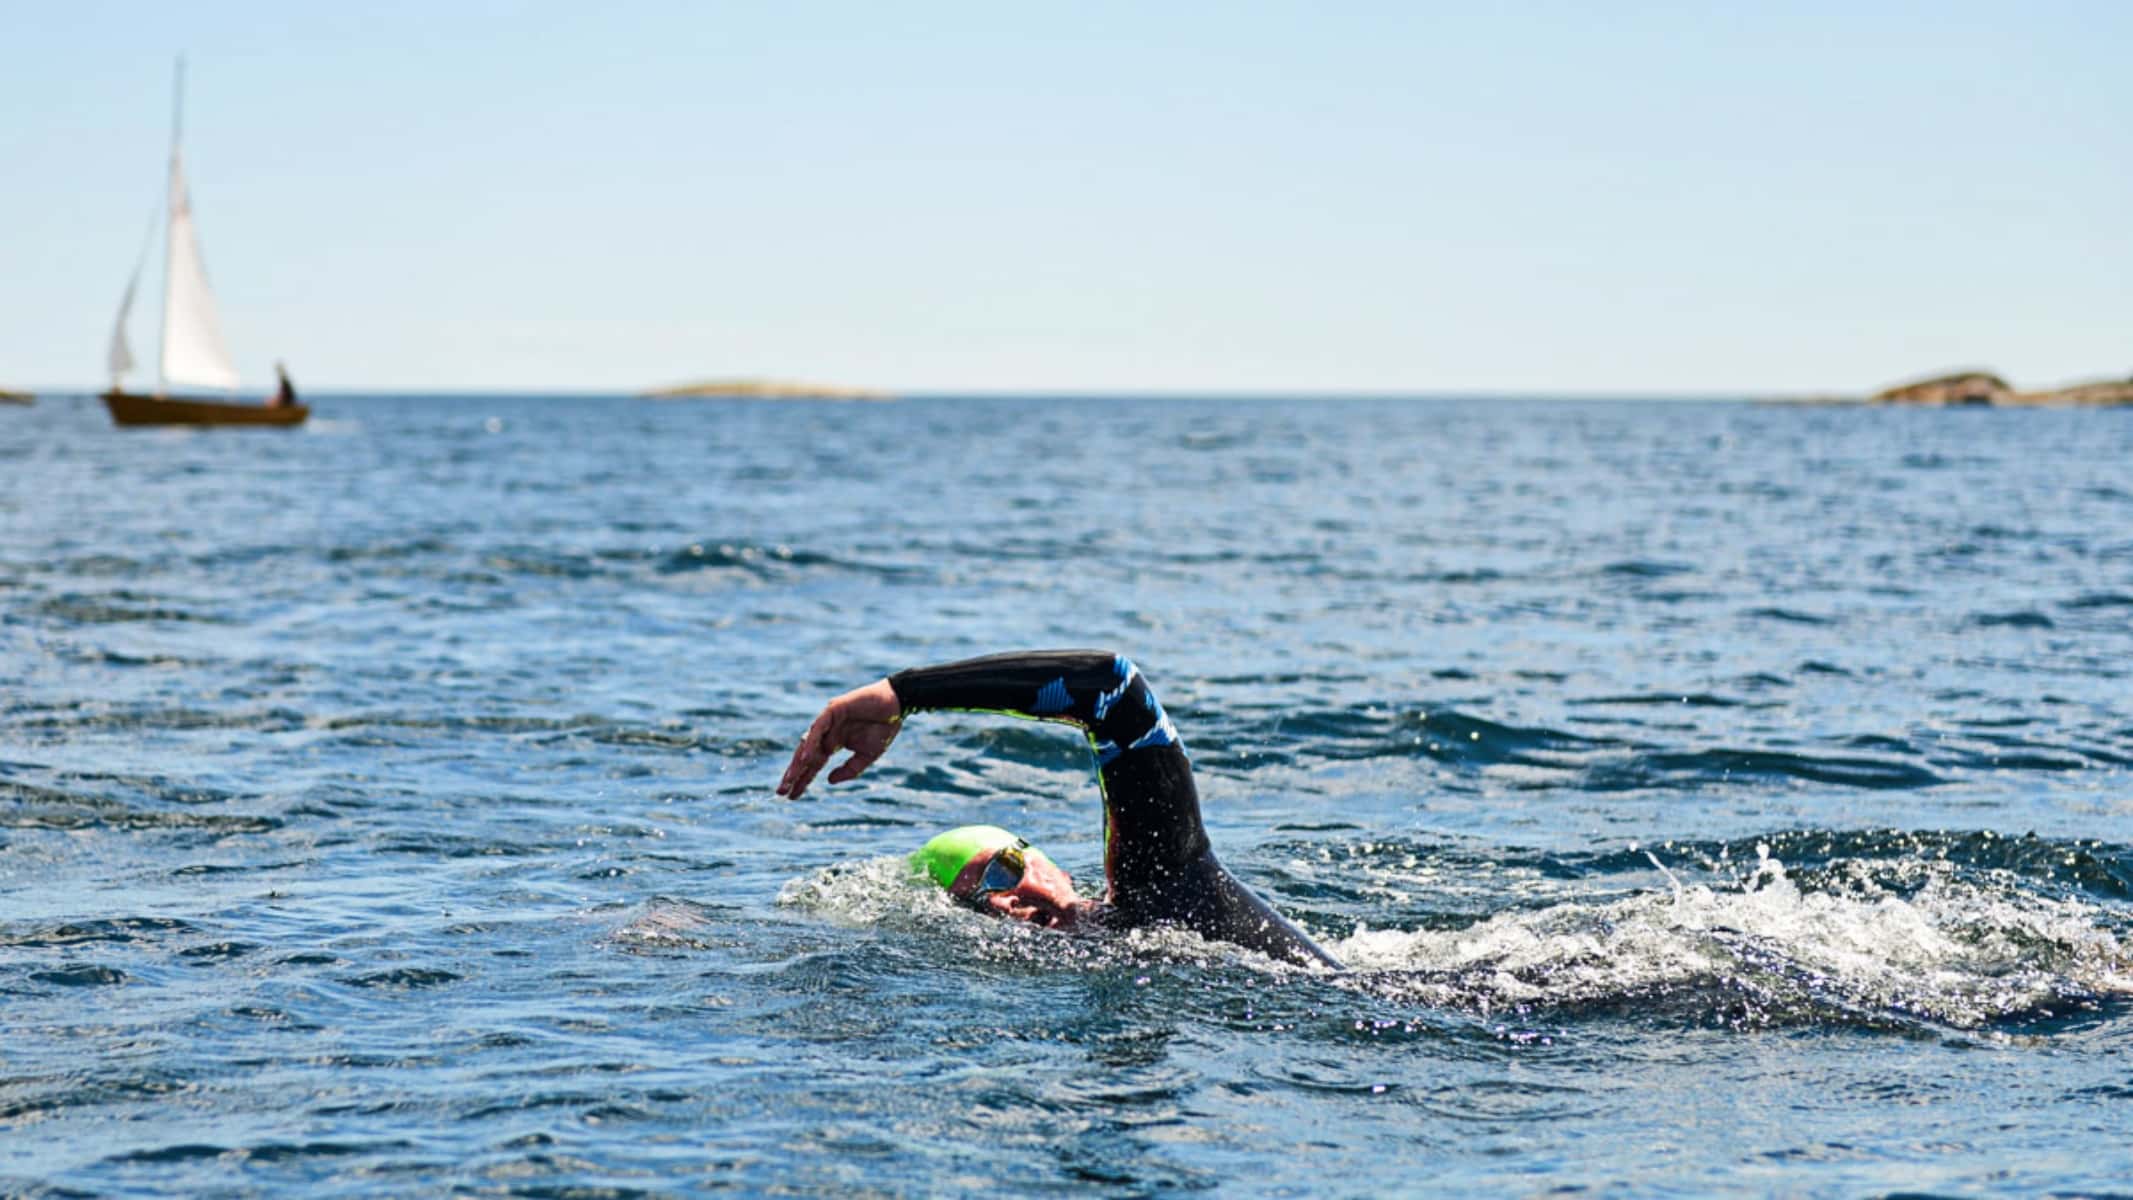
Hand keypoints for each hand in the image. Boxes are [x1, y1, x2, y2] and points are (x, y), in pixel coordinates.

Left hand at [776, 678, 901, 798]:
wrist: (897, 706)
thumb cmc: (884, 728)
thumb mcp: (866, 756)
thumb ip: (849, 770)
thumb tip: (829, 781)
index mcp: (833, 743)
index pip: (814, 765)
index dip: (803, 780)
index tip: (792, 796)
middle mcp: (827, 733)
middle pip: (805, 756)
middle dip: (793, 774)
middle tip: (781, 791)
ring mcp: (828, 721)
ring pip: (807, 742)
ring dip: (798, 761)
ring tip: (790, 779)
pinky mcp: (833, 709)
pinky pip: (818, 728)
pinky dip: (811, 742)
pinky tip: (805, 757)